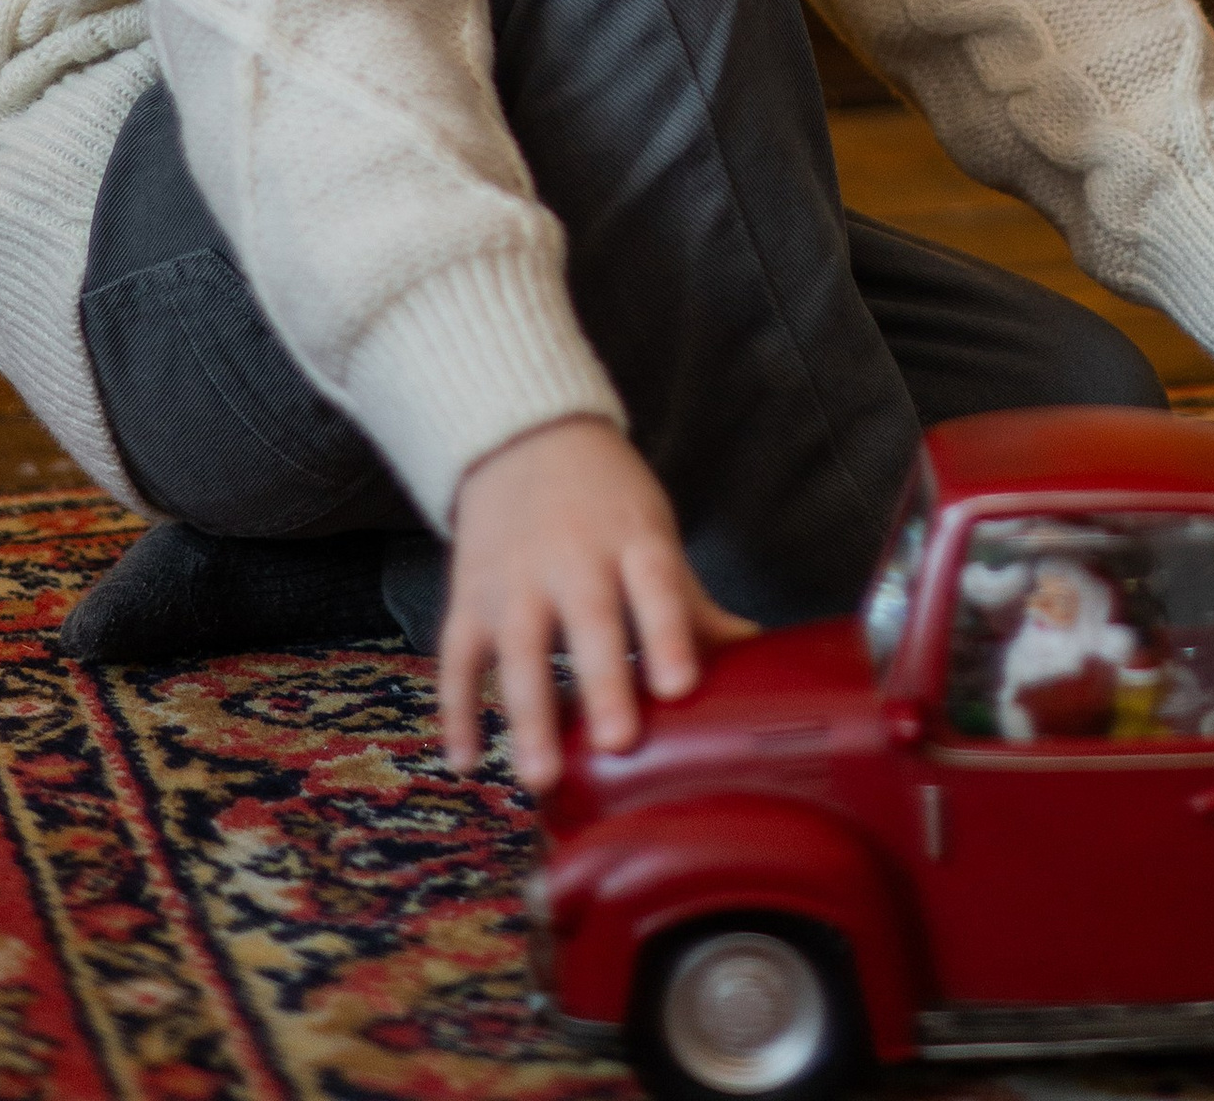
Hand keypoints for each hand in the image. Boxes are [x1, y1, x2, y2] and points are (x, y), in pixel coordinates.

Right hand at [440, 413, 754, 791]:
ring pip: (518, 648)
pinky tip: (465, 761)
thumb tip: (757, 653)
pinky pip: (457, 657)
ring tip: (540, 777)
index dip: (668, 633)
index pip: (654, 583)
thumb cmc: (605, 500)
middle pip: (588, 621)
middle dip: (602, 682)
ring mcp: (514, 579)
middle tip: (618, 742)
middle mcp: (571, 558)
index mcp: (630, 539)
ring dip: (528, 713)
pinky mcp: (468, 597)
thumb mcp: (652, 533)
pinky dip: (456, 709)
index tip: (679, 686)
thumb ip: (689, 602)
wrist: (523, 437)